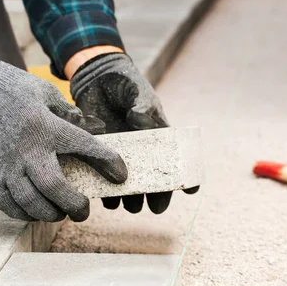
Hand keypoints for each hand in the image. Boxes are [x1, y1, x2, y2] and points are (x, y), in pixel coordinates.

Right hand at [0, 47, 126, 221]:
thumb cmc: (15, 89)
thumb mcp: (47, 93)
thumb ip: (70, 114)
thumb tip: (92, 131)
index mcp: (46, 126)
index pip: (85, 146)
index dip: (108, 162)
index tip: (121, 175)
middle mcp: (27, 148)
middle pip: (53, 186)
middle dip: (73, 204)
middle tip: (84, 210)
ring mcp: (6, 164)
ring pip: (29, 201)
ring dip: (49, 213)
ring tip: (61, 212)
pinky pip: (6, 203)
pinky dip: (23, 213)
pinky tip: (35, 211)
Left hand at [69, 52, 198, 214]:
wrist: (96, 78)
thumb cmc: (125, 84)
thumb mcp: (137, 92)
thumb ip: (141, 106)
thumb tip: (138, 120)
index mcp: (158, 136)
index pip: (175, 160)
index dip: (185, 176)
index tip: (189, 190)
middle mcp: (141, 150)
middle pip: (152, 179)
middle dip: (154, 195)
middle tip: (154, 207)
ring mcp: (120, 153)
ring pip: (128, 183)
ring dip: (129, 198)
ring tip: (128, 206)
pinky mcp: (99, 153)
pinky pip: (103, 177)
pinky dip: (104, 190)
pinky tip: (104, 198)